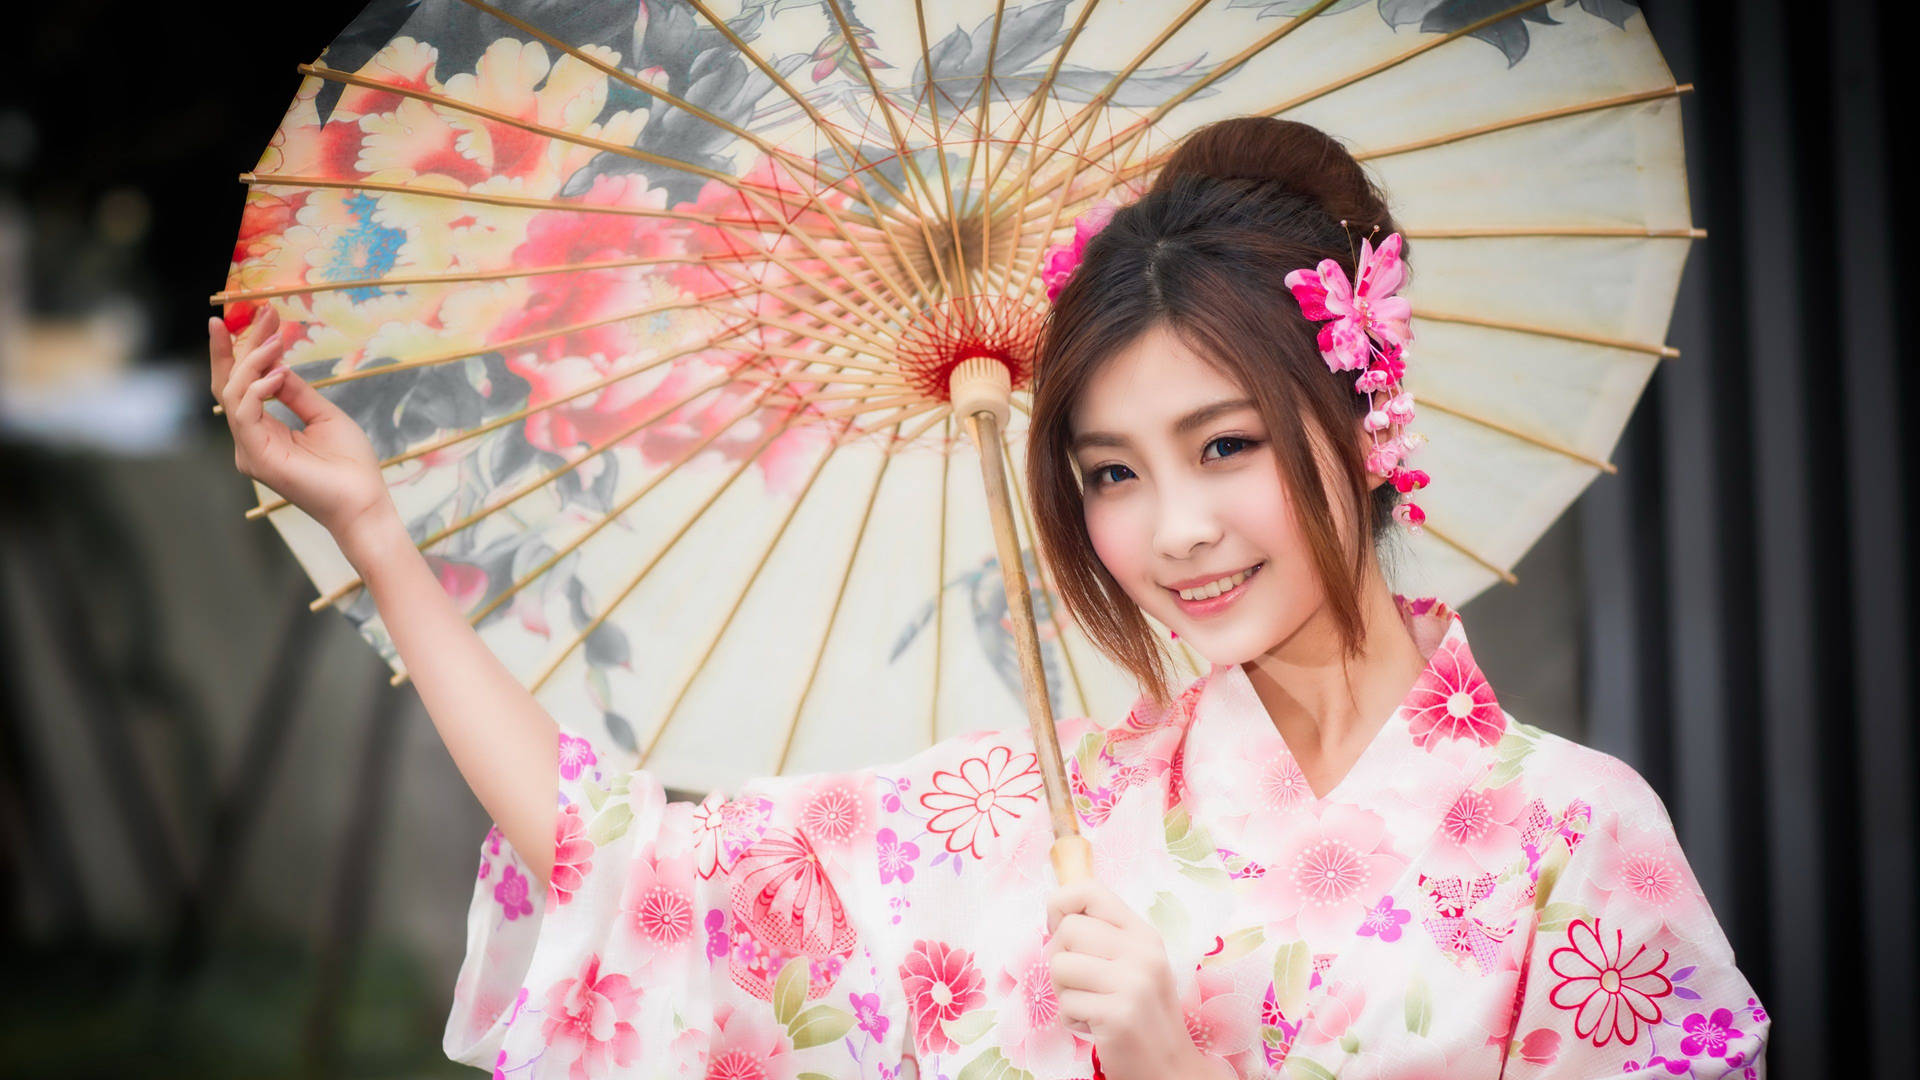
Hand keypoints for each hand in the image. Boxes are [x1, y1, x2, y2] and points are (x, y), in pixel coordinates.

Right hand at [210, 307, 391, 542]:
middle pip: (229, 384)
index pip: (242, 384)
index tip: (259, 315)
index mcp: (264, 431)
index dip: (244, 349)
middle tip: (255, 312)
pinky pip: (244, 414)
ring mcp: (250, 450)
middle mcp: (249, 440)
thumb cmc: (350, 464)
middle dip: (240, 345)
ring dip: (251, 361)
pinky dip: (258, 387)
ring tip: (274, 339)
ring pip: (232, 394)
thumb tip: (275, 365)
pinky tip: (278, 372)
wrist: (365, 502)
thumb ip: (296, 391)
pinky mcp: (257, 458)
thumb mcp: (323, 415)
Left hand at [1046, 879, 1230, 1079]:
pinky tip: (1095, 1026)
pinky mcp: (1118, 1015)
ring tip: (1090, 1005)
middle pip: (1067, 930)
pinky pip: (1065, 1005)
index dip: (1061, 904)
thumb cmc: (1141, 1013)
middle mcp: (1142, 952)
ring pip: (1059, 966)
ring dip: (1064, 992)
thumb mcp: (1132, 963)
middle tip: (1082, 983)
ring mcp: (1133, 983)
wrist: (1170, 1067)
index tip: (1059, 929)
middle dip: (1061, 959)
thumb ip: (1102, 935)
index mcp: (1143, 933)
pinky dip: (1071, 1020)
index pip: (1089, 890)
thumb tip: (1055, 915)